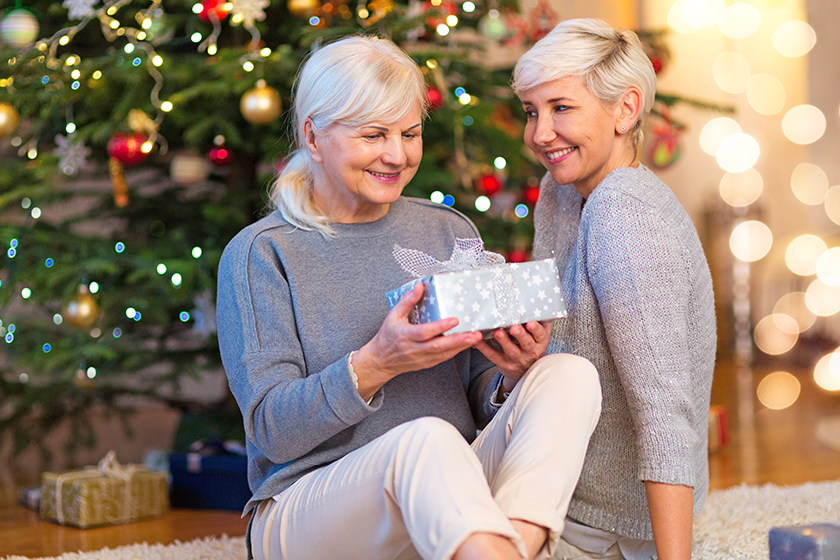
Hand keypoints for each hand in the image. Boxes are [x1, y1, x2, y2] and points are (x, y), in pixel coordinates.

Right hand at [352, 283, 482, 398]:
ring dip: (461, 347)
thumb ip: (407, 301)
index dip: (440, 327)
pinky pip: (443, 358)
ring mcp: (421, 358)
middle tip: (475, 334)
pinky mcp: (426, 363)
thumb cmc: (387, 336)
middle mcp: (415, 349)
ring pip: (444, 354)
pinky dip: (455, 352)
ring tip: (475, 338)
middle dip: (459, 341)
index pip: (425, 332)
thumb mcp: (393, 315)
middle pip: (439, 346)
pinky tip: (465, 344)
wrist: (380, 360)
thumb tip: (419, 286)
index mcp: (406, 335)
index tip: (454, 320)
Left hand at [473, 321, 550, 390]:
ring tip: (498, 332)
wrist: (526, 370)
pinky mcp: (504, 364)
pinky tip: (477, 340)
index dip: (536, 329)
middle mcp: (530, 351)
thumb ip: (539, 323)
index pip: (540, 335)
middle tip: (514, 328)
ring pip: (511, 350)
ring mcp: (517, 359)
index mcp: (539, 342)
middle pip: (526, 343)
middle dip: (520, 335)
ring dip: (503, 341)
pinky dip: (484, 347)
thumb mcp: (538, 337)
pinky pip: (493, 355)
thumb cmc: (531, 347)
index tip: (530, 322)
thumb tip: (533, 303)